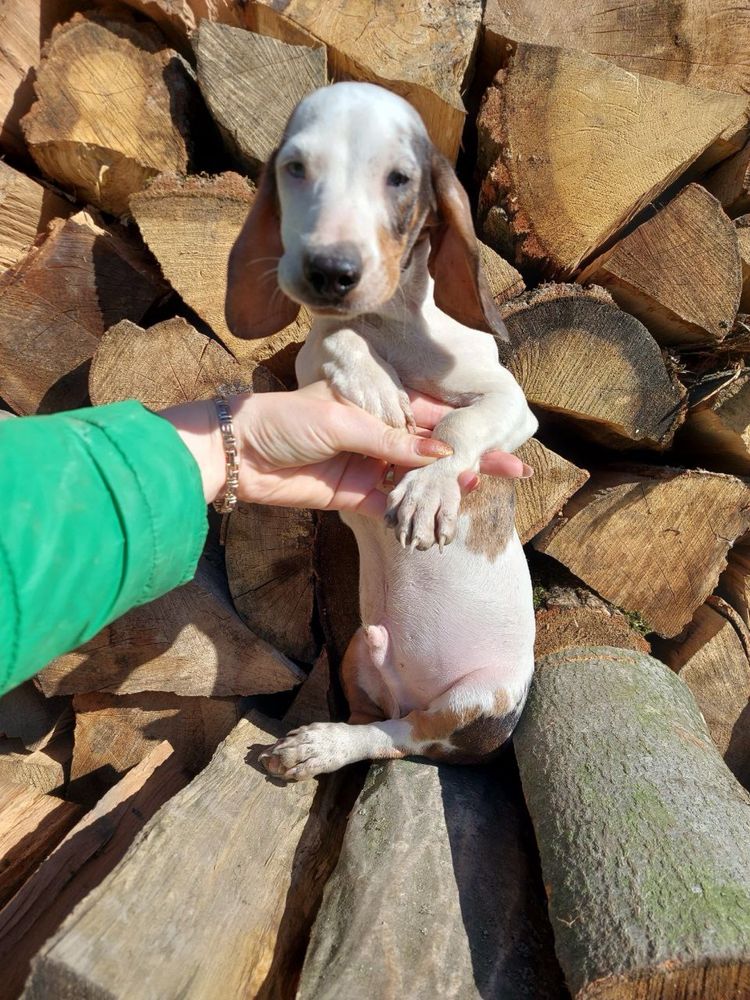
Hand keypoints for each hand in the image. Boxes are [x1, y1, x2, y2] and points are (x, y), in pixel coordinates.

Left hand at [162, 381, 531, 515]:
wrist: (235, 454)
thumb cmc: (283, 420)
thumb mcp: (341, 420)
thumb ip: (391, 439)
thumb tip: (440, 451)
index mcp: (377, 402)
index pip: (432, 415)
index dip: (466, 428)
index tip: (501, 435)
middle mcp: (377, 433)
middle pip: (433, 448)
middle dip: (469, 458)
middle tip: (515, 468)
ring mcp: (367, 465)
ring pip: (418, 479)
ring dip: (446, 487)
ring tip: (480, 492)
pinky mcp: (354, 495)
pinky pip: (393, 504)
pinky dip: (414, 510)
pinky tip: (442, 515)